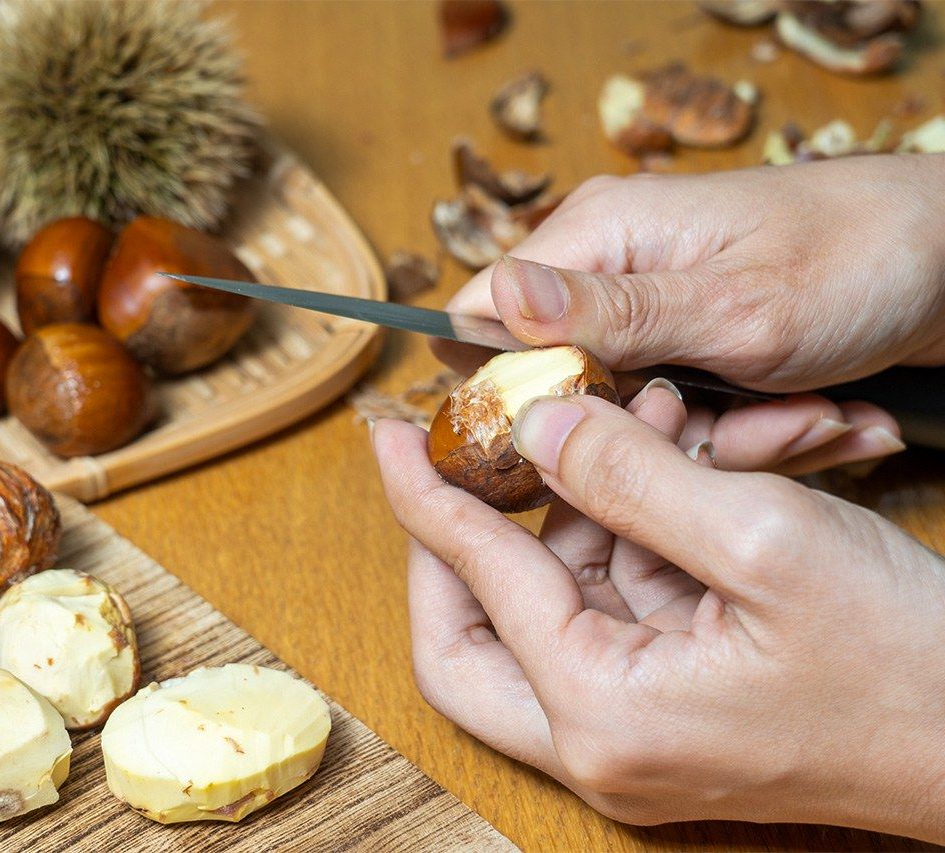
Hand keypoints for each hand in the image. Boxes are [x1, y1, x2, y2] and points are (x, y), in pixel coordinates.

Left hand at [372, 386, 944, 840]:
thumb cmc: (905, 660)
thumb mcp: (763, 540)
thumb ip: (630, 477)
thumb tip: (533, 429)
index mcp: (604, 714)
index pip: (478, 585)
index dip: (429, 499)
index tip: (390, 437)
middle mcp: (600, 742)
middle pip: (471, 635)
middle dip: (466, 537)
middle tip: (468, 455)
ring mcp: (631, 733)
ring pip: (544, 612)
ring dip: (573, 513)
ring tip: (629, 422)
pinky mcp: (666, 710)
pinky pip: (608, 613)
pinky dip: (624, 537)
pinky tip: (667, 469)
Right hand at [437, 156, 944, 471]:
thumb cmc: (857, 257)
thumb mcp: (732, 302)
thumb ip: (609, 310)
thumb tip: (493, 294)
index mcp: (595, 236)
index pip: (481, 320)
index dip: (505, 397)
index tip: (565, 451)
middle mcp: (607, 271)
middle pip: (561, 383)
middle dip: (647, 434)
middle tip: (745, 435)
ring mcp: (647, 312)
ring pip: (630, 414)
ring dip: (719, 439)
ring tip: (810, 422)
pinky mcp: (684, 345)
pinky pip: (679, 414)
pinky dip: (747, 432)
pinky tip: (816, 419)